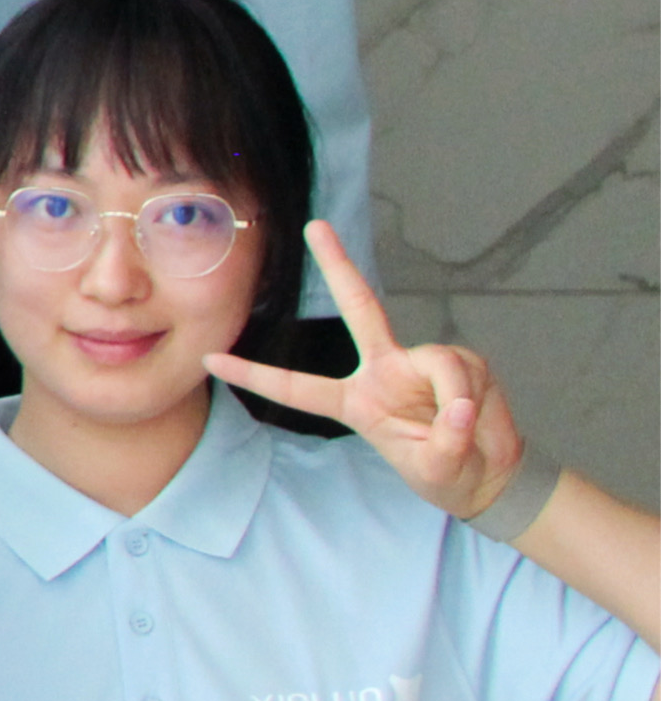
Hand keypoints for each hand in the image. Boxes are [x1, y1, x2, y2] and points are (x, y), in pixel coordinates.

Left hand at [212, 223, 532, 523]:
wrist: (491, 474)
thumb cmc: (449, 473)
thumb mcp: (437, 471)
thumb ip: (444, 443)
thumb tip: (458, 407)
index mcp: (355, 401)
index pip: (296, 388)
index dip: (255, 375)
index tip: (209, 359)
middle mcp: (384, 370)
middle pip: (360, 308)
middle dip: (338, 265)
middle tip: (315, 226)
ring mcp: (421, 361)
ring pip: (438, 361)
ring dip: (455, 396)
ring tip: (462, 426)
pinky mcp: (463, 361)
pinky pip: (465, 372)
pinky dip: (474, 399)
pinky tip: (478, 416)